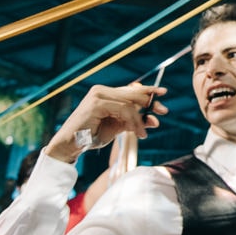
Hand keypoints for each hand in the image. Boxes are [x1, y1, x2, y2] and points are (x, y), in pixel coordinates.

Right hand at [46, 83, 168, 162]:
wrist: (71, 144)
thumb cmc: (91, 136)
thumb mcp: (117, 128)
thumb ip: (134, 122)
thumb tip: (154, 120)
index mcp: (105, 93)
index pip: (130, 89)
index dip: (147, 90)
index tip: (162, 93)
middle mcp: (101, 90)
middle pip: (132, 94)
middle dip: (149, 102)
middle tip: (163, 111)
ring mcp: (98, 95)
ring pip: (129, 104)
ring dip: (140, 119)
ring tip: (143, 134)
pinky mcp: (96, 103)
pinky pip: (122, 110)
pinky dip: (133, 121)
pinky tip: (138, 132)